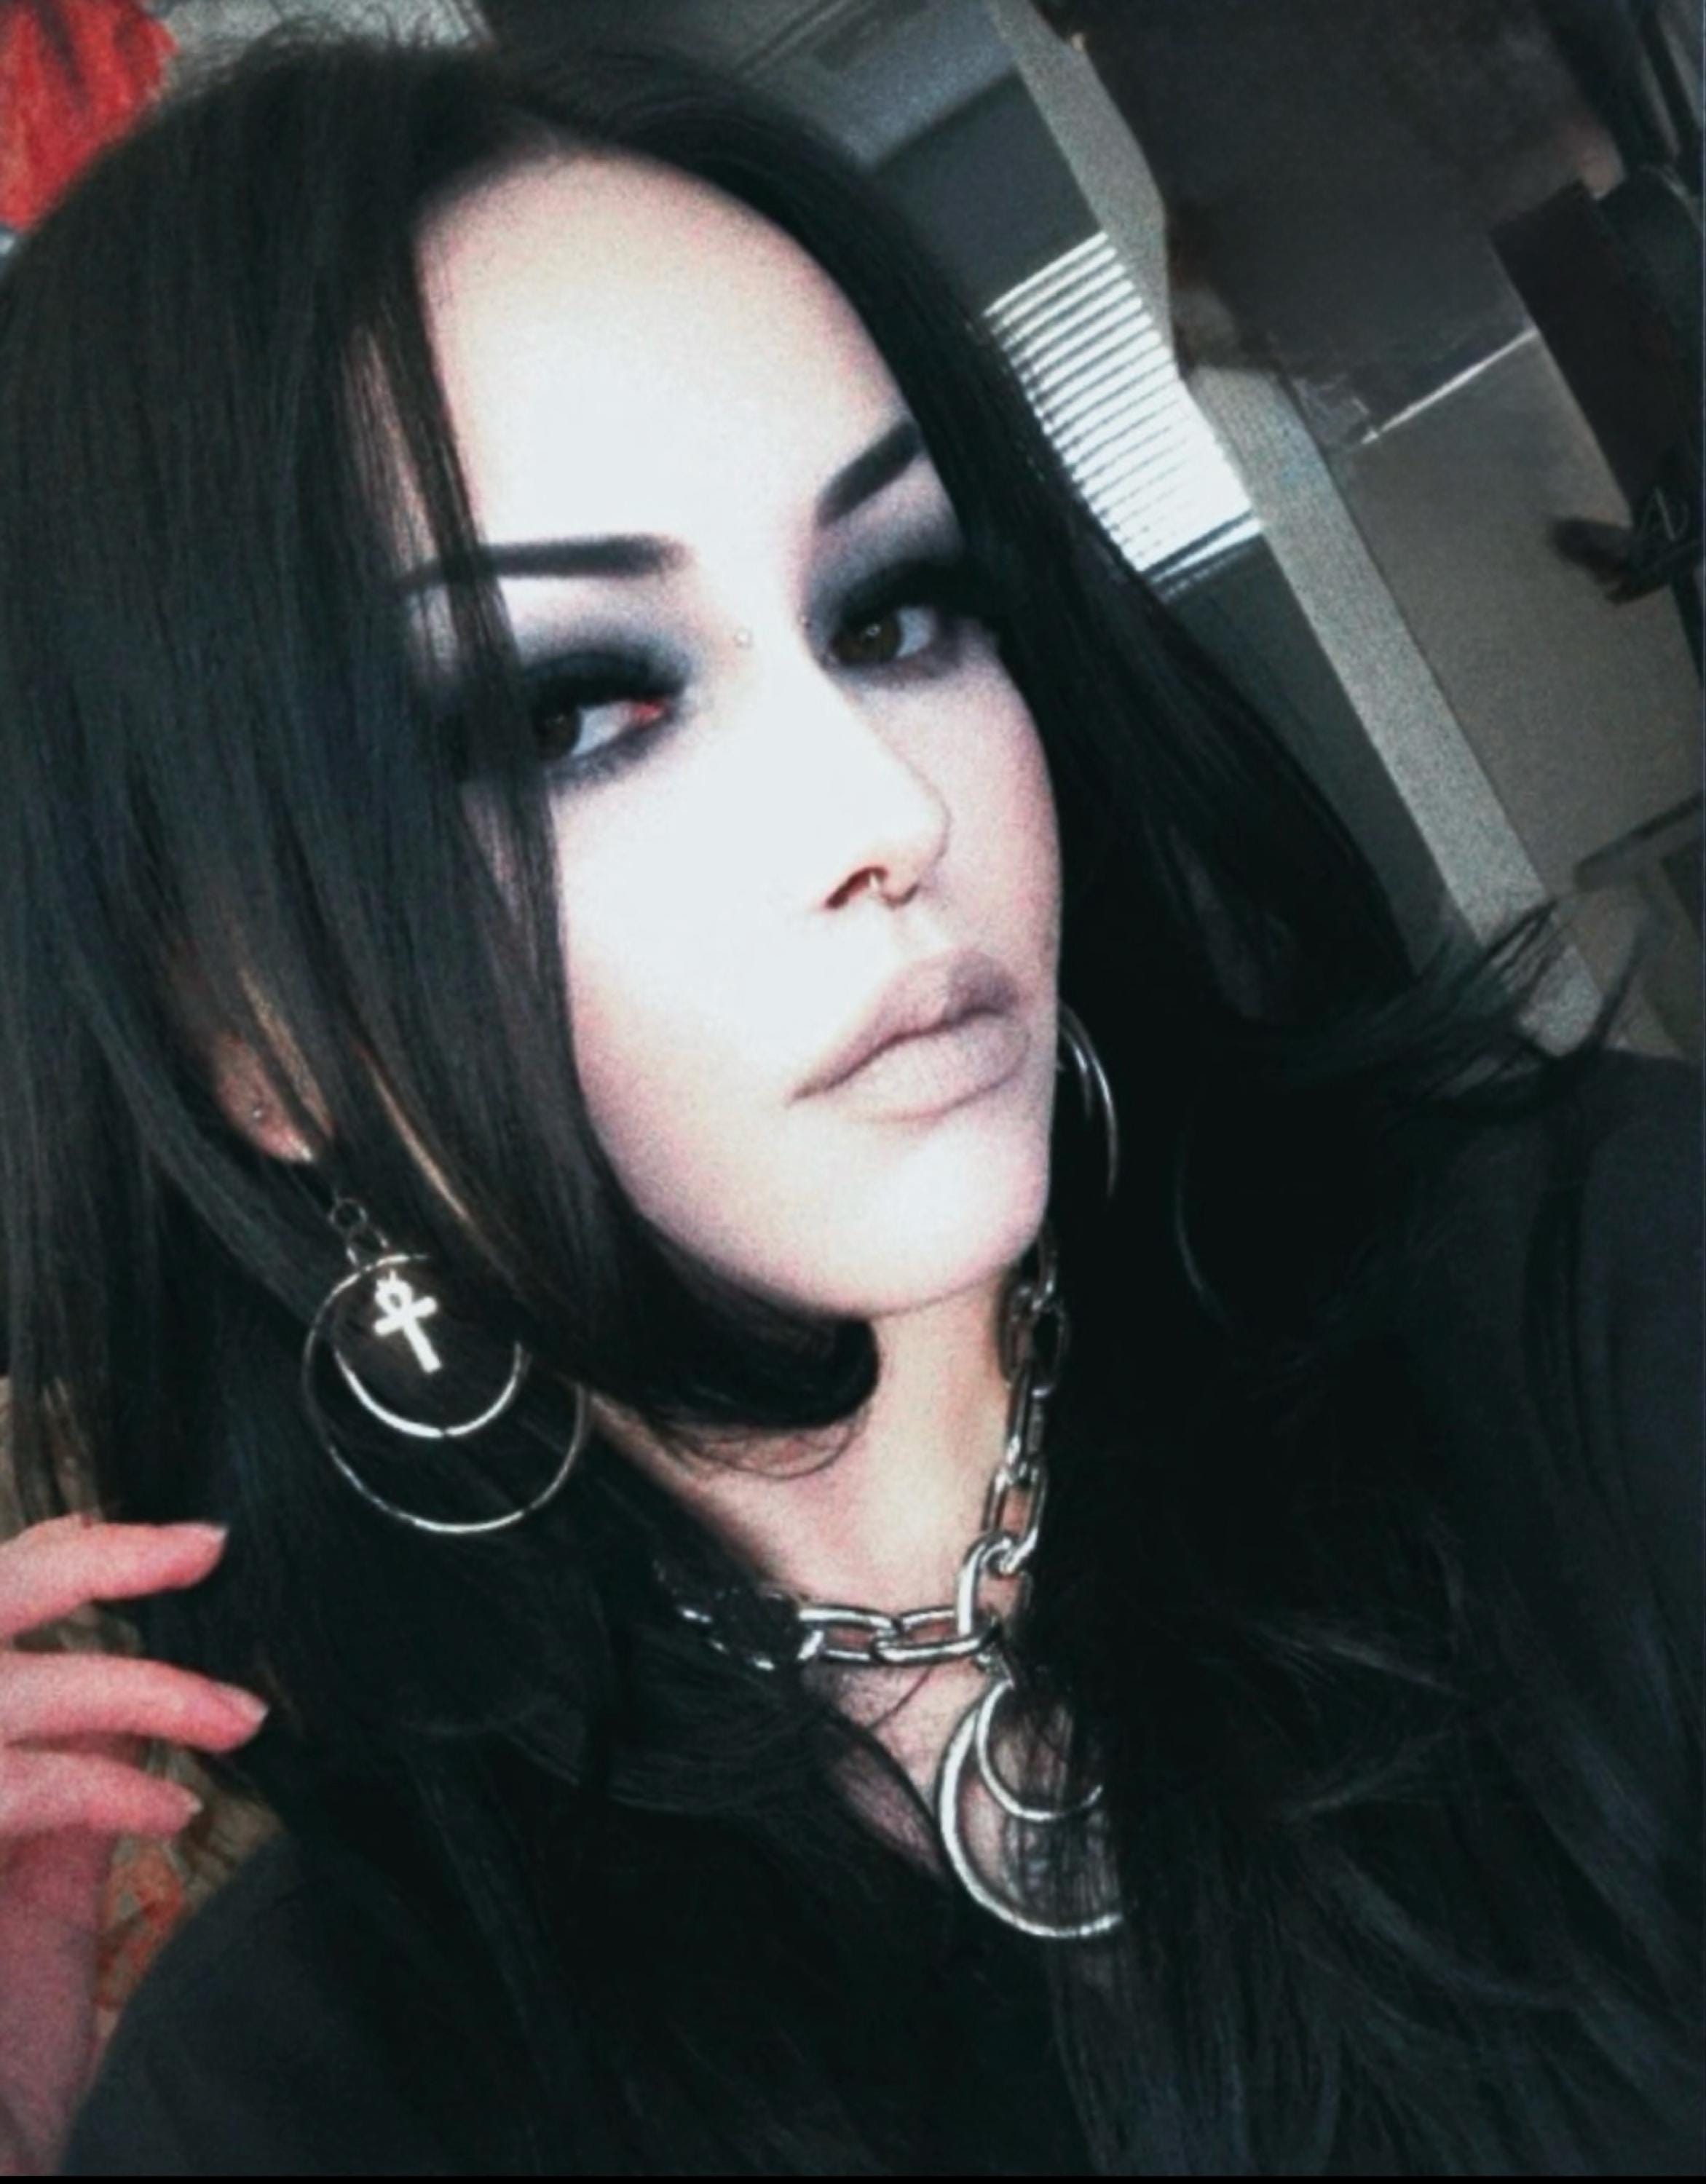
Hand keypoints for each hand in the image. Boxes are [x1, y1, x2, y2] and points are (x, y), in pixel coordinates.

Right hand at [0, 1517, 267, 2175]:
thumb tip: (128, 1715)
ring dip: (139, 1692)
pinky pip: (13, 1789)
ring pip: (8, 1694)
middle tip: (204, 1546)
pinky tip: (166, 1806)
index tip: (158, 1541)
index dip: (61, 1555)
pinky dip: (98, 1785)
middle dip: (90, 1561)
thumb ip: (61, 1788)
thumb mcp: (28, 1893)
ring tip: (240, 1716)